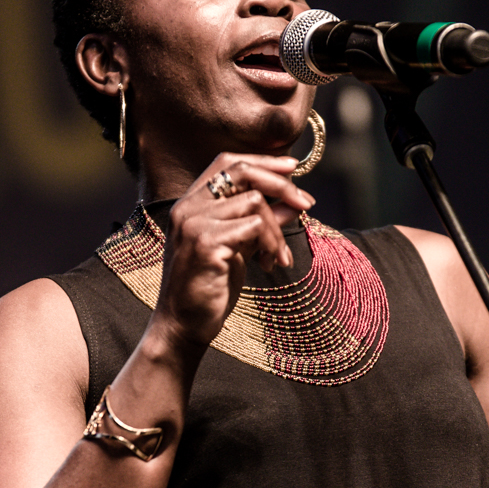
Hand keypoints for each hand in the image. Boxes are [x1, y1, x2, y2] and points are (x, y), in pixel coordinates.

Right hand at [151, 153, 314, 352]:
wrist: (183, 326)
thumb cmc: (210, 288)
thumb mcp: (240, 248)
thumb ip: (261, 222)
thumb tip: (293, 202)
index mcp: (191, 204)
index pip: (227, 162)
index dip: (263, 161)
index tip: (292, 168)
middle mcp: (187, 207)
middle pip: (241, 171)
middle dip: (280, 184)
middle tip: (306, 204)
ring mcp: (193, 223)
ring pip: (254, 201)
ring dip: (276, 230)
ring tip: (277, 257)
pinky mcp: (204, 243)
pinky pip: (253, 227)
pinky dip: (271, 243)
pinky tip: (269, 264)